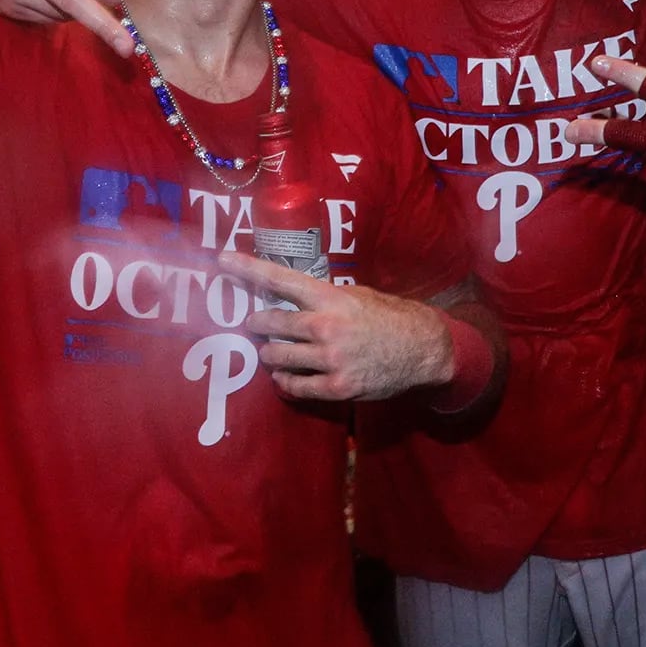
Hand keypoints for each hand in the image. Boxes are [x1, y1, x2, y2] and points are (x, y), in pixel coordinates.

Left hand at [221, 254, 454, 402]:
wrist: (423, 350)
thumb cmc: (389, 317)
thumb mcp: (357, 295)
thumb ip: (324, 297)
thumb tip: (289, 295)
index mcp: (331, 298)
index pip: (280, 279)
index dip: (248, 269)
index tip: (221, 260)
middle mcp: (326, 327)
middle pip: (271, 322)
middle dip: (256, 323)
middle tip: (253, 323)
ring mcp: (331, 359)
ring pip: (278, 357)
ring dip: (268, 354)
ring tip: (269, 352)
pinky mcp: (338, 387)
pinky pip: (296, 386)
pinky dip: (285, 382)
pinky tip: (284, 377)